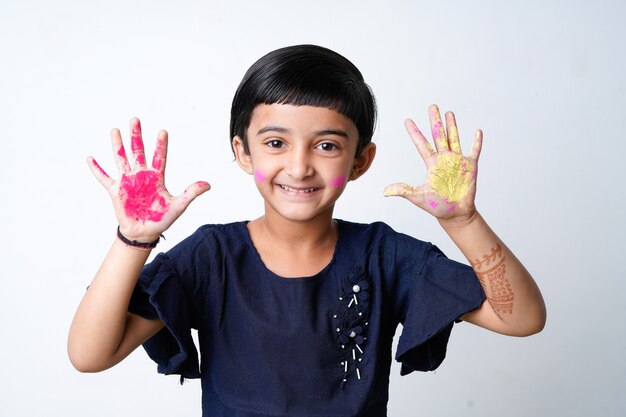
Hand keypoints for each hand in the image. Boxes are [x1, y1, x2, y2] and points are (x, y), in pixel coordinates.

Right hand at [87, 118, 210, 241]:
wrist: (144, 233)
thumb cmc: (161, 219)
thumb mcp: (178, 206)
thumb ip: (191, 193)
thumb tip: (208, 185)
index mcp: (156, 177)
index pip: (159, 157)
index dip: (161, 145)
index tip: (163, 131)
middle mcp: (141, 176)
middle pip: (138, 152)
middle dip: (136, 136)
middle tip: (135, 119)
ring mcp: (127, 181)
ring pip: (121, 159)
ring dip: (118, 145)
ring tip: (115, 130)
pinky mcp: (116, 190)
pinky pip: (104, 178)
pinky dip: (97, 169)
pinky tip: (90, 158)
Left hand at [384, 105, 481, 221]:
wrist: (455, 214)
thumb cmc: (437, 206)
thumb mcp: (418, 197)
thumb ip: (403, 190)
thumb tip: (385, 191)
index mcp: (431, 164)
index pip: (421, 144)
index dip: (414, 132)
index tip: (407, 120)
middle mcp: (444, 159)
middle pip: (438, 135)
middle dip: (435, 121)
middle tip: (432, 106)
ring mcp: (457, 161)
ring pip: (454, 139)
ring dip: (452, 126)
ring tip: (449, 113)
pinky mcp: (470, 167)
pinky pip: (474, 151)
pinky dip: (476, 142)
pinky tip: (477, 131)